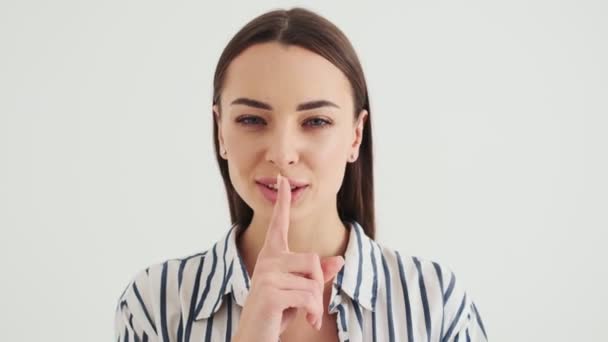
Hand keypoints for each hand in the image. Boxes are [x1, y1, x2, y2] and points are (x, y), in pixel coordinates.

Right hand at [232, 174, 344, 341]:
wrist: (254, 338)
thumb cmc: (276, 315)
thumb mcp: (299, 292)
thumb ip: (317, 276)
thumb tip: (340, 261)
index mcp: (272, 257)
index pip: (279, 224)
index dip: (283, 202)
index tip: (282, 180)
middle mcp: (267, 261)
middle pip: (312, 260)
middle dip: (318, 286)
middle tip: (310, 306)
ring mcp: (267, 276)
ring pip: (313, 280)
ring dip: (316, 303)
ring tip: (308, 315)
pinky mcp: (271, 293)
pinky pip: (309, 297)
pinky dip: (314, 313)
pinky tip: (307, 321)